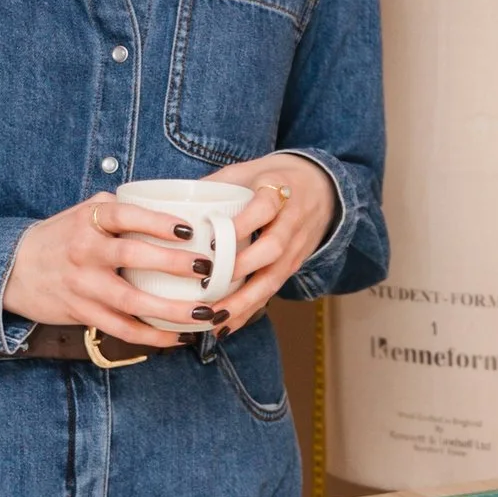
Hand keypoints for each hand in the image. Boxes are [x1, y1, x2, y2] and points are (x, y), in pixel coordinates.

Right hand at [3, 194, 213, 347]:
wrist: (12, 270)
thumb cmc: (59, 238)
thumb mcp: (82, 212)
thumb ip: (118, 208)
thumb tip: (170, 207)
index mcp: (88, 220)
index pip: (124, 215)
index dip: (156, 221)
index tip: (189, 229)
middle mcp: (84, 251)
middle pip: (132, 257)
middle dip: (173, 264)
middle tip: (207, 269)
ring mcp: (83, 285)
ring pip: (131, 300)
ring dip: (171, 309)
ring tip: (204, 312)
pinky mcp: (82, 312)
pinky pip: (122, 328)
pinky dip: (152, 335)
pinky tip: (178, 336)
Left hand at [205, 158, 337, 332]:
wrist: (322, 187)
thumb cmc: (275, 177)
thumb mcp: (248, 170)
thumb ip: (216, 185)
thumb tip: (175, 204)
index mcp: (280, 190)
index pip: (265, 207)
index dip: (241, 225)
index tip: (212, 243)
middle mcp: (293, 221)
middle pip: (273, 248)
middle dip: (241, 269)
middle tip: (208, 285)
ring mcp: (297, 247)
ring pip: (274, 278)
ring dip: (244, 301)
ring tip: (214, 317)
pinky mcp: (294, 266)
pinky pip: (272, 290)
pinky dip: (248, 310)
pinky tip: (224, 325)